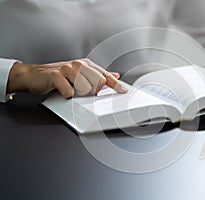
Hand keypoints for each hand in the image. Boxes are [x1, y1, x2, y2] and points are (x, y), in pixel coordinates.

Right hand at [7, 58, 127, 97]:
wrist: (33, 75)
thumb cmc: (58, 76)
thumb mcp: (79, 74)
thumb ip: (97, 75)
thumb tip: (115, 75)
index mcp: (86, 64)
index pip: (106, 75)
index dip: (116, 84)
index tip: (124, 91)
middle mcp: (78, 65)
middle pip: (98, 82)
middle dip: (94, 91)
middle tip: (82, 91)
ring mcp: (67, 69)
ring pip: (85, 88)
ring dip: (79, 93)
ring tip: (71, 90)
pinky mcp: (56, 76)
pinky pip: (69, 92)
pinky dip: (67, 95)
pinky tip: (62, 91)